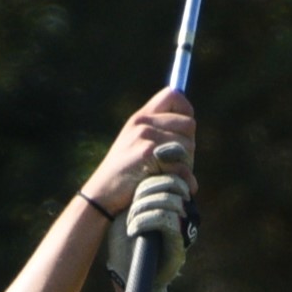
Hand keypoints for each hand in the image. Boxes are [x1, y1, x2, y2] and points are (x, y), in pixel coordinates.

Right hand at [80, 88, 196, 214]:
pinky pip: (181, 166)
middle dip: (189, 145)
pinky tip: (178, 187)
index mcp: (140, 117)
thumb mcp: (133, 144)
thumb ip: (157, 132)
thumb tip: (190, 127)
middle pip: (188, 124)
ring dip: (186, 164)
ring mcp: (145, 138)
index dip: (186, 111)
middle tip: (177, 161)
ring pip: (188, 146)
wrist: (101, 195)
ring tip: (171, 175)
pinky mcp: (148, 156)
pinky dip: (184, 180)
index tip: (185, 129)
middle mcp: (143, 123)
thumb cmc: (122, 174)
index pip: (173, 96)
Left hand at [105, 174, 197, 291]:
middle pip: (170, 183)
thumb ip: (136, 195)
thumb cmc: (123, 246)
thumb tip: (141, 173)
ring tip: (130, 223)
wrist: (127, 276)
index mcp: (167, 202)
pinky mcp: (178, 242)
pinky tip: (132, 230)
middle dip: (144, 191)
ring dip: (141, 208)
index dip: (154, 176)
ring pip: (167, 200)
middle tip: (130, 211)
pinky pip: (165, 219)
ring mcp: (181, 226)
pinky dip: (144, 221)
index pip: (170, 176)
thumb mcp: (126, 214)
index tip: (134, 190)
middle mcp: (179, 211)